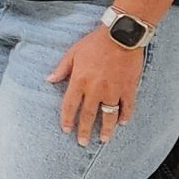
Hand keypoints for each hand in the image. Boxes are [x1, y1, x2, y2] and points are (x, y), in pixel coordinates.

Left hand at [49, 28, 143, 144]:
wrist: (120, 35)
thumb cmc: (94, 42)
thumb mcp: (73, 52)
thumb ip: (62, 68)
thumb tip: (49, 80)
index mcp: (79, 81)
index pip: (70, 106)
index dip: (67, 119)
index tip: (66, 130)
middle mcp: (95, 89)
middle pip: (88, 115)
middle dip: (84, 131)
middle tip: (82, 143)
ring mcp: (113, 90)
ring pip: (108, 115)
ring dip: (105, 129)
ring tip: (103, 139)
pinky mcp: (128, 88)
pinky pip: (127, 107)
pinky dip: (125, 116)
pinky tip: (122, 123)